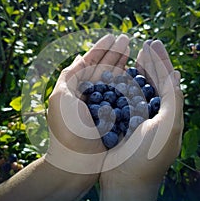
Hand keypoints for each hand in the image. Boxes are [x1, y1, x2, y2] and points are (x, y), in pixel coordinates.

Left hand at [45, 33, 129, 173]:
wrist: (76, 164)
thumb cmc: (67, 131)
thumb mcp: (61, 98)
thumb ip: (70, 76)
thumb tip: (81, 57)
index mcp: (76, 89)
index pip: (90, 63)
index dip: (101, 49)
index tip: (113, 36)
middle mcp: (90, 95)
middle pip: (104, 69)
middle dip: (115, 53)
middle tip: (127, 40)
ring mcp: (103, 107)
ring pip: (115, 81)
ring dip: (123, 65)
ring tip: (133, 51)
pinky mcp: (114, 118)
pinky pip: (124, 98)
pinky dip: (130, 86)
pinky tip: (137, 75)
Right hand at [99, 40, 183, 200]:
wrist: (125, 182)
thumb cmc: (149, 157)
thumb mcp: (169, 126)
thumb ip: (173, 99)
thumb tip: (175, 73)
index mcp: (166, 113)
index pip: (166, 81)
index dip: (161, 61)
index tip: (153, 43)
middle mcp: (151, 113)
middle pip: (152, 81)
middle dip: (149, 62)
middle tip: (143, 44)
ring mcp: (133, 117)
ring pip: (135, 87)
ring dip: (133, 70)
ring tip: (129, 54)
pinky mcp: (117, 121)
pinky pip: (118, 98)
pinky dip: (117, 85)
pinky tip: (114, 74)